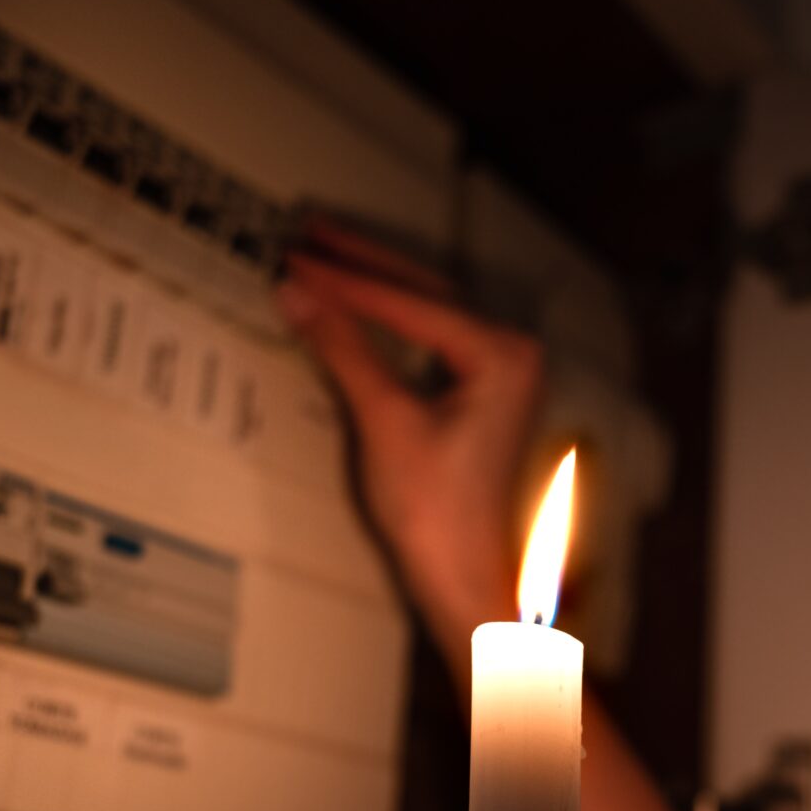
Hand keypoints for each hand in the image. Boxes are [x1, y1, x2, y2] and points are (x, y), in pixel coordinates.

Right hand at [277, 241, 542, 670]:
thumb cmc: (435, 511)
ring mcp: (503, 373)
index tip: (296, 257)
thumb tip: (297, 292)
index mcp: (502, 354)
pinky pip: (432, 338)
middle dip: (363, 264)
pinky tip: (357, 304)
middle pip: (425, 292)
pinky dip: (391, 320)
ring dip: (375, 285)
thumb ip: (343, 348)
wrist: (462, 577)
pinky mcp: (485, 395)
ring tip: (323, 254)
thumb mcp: (384, 421)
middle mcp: (513, 353)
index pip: (411, 301)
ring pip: (428, 310)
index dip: (348, 279)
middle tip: (306, 233)